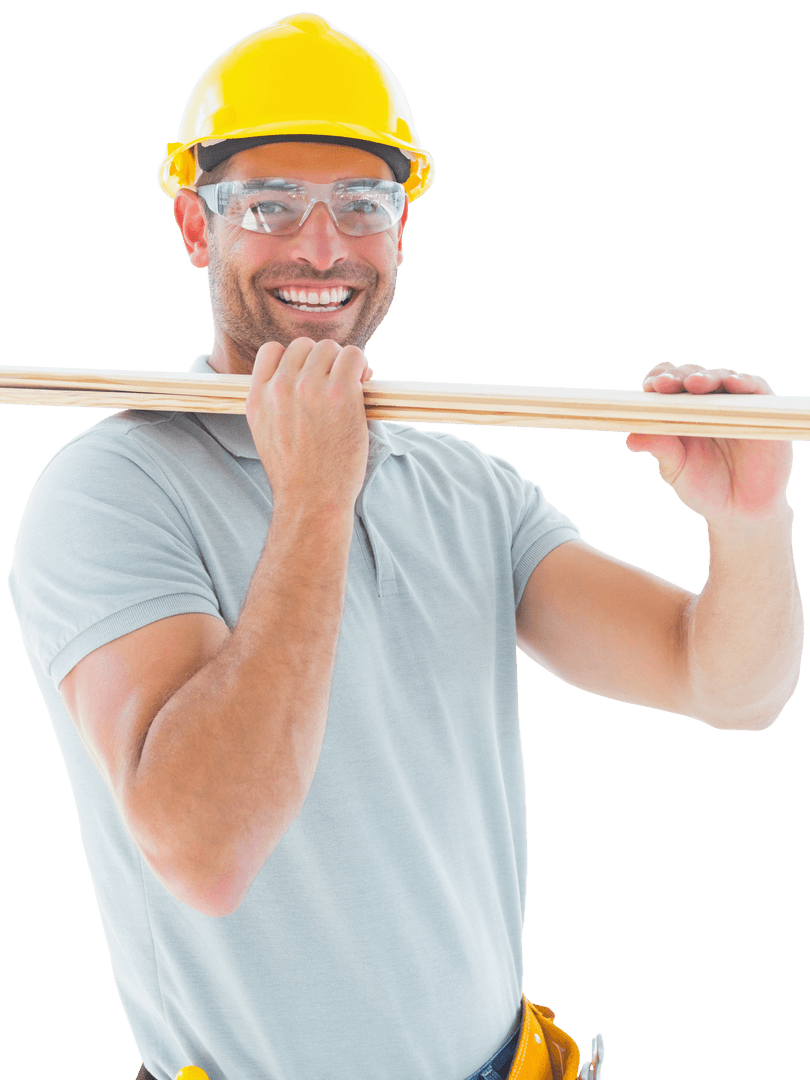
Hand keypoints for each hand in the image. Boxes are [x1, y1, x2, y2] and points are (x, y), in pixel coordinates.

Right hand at [245, 337, 373, 512]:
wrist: (312, 500)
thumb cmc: (298, 475)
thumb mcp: (268, 434)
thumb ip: (276, 403)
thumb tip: (305, 378)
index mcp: (257, 398)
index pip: (271, 351)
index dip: (295, 360)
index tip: (309, 378)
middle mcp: (280, 388)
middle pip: (304, 346)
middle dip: (323, 362)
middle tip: (336, 385)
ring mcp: (309, 388)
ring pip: (330, 348)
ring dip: (344, 364)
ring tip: (351, 389)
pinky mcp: (340, 392)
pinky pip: (353, 356)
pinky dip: (361, 366)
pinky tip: (363, 386)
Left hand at [625, 361, 793, 525]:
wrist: (741, 511)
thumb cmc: (704, 488)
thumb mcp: (677, 470)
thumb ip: (660, 449)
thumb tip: (630, 438)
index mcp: (679, 413)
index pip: (666, 386)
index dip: (657, 382)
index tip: (649, 388)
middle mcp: (706, 403)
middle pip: (690, 376)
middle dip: (677, 378)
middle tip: (665, 384)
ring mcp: (733, 403)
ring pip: (720, 378)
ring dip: (706, 378)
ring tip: (694, 384)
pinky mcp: (762, 408)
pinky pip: (754, 388)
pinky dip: (743, 382)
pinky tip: (732, 383)